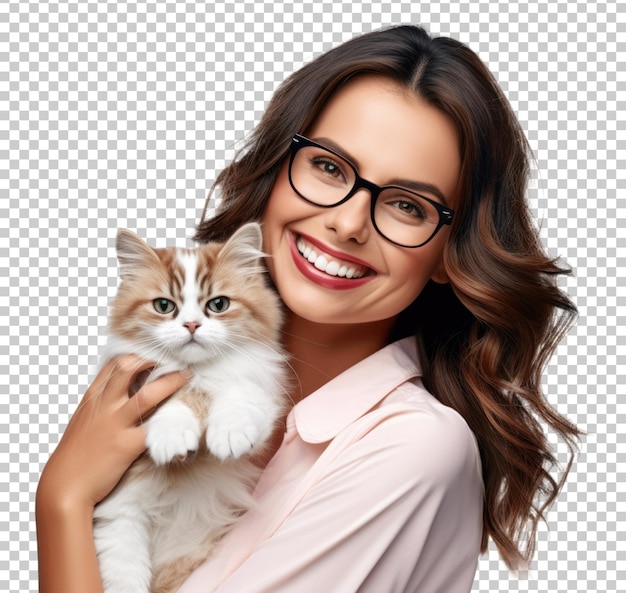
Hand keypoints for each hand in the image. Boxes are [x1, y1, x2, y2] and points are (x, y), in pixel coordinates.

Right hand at [37, 355, 188, 510]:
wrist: (64, 486)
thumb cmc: (77, 452)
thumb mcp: (85, 417)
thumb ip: (103, 399)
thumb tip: (123, 384)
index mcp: (93, 397)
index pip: (114, 362)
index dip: (137, 354)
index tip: (155, 352)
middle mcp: (104, 406)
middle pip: (128, 368)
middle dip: (153, 359)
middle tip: (174, 358)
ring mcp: (116, 424)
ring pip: (148, 395)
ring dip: (172, 383)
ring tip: (187, 375)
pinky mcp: (127, 446)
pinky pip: (153, 428)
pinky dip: (170, 420)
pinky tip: (185, 414)